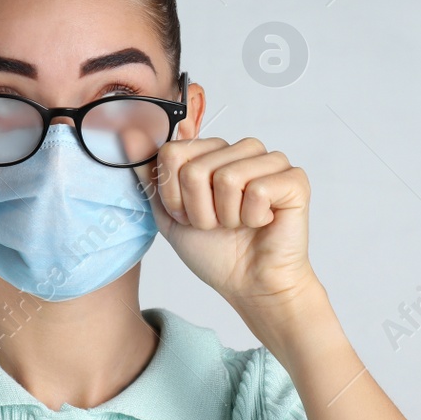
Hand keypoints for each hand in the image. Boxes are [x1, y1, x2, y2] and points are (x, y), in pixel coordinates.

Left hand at [136, 135, 319, 311]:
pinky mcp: (294, 179)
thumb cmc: (215, 252)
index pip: (173, 152)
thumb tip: (126, 135)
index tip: (188, 216)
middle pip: (196, 167)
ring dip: (226, 215)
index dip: (174, 195)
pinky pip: (258, 190)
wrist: (249, 284)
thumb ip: (150, 177)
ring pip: (227, 177)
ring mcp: (270, 161)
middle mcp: (241, 150)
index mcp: (212, 152)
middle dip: (199, 210)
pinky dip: (253, 218)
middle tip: (217, 225)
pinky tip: (262, 223)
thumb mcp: (169, 215)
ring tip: (239, 225)